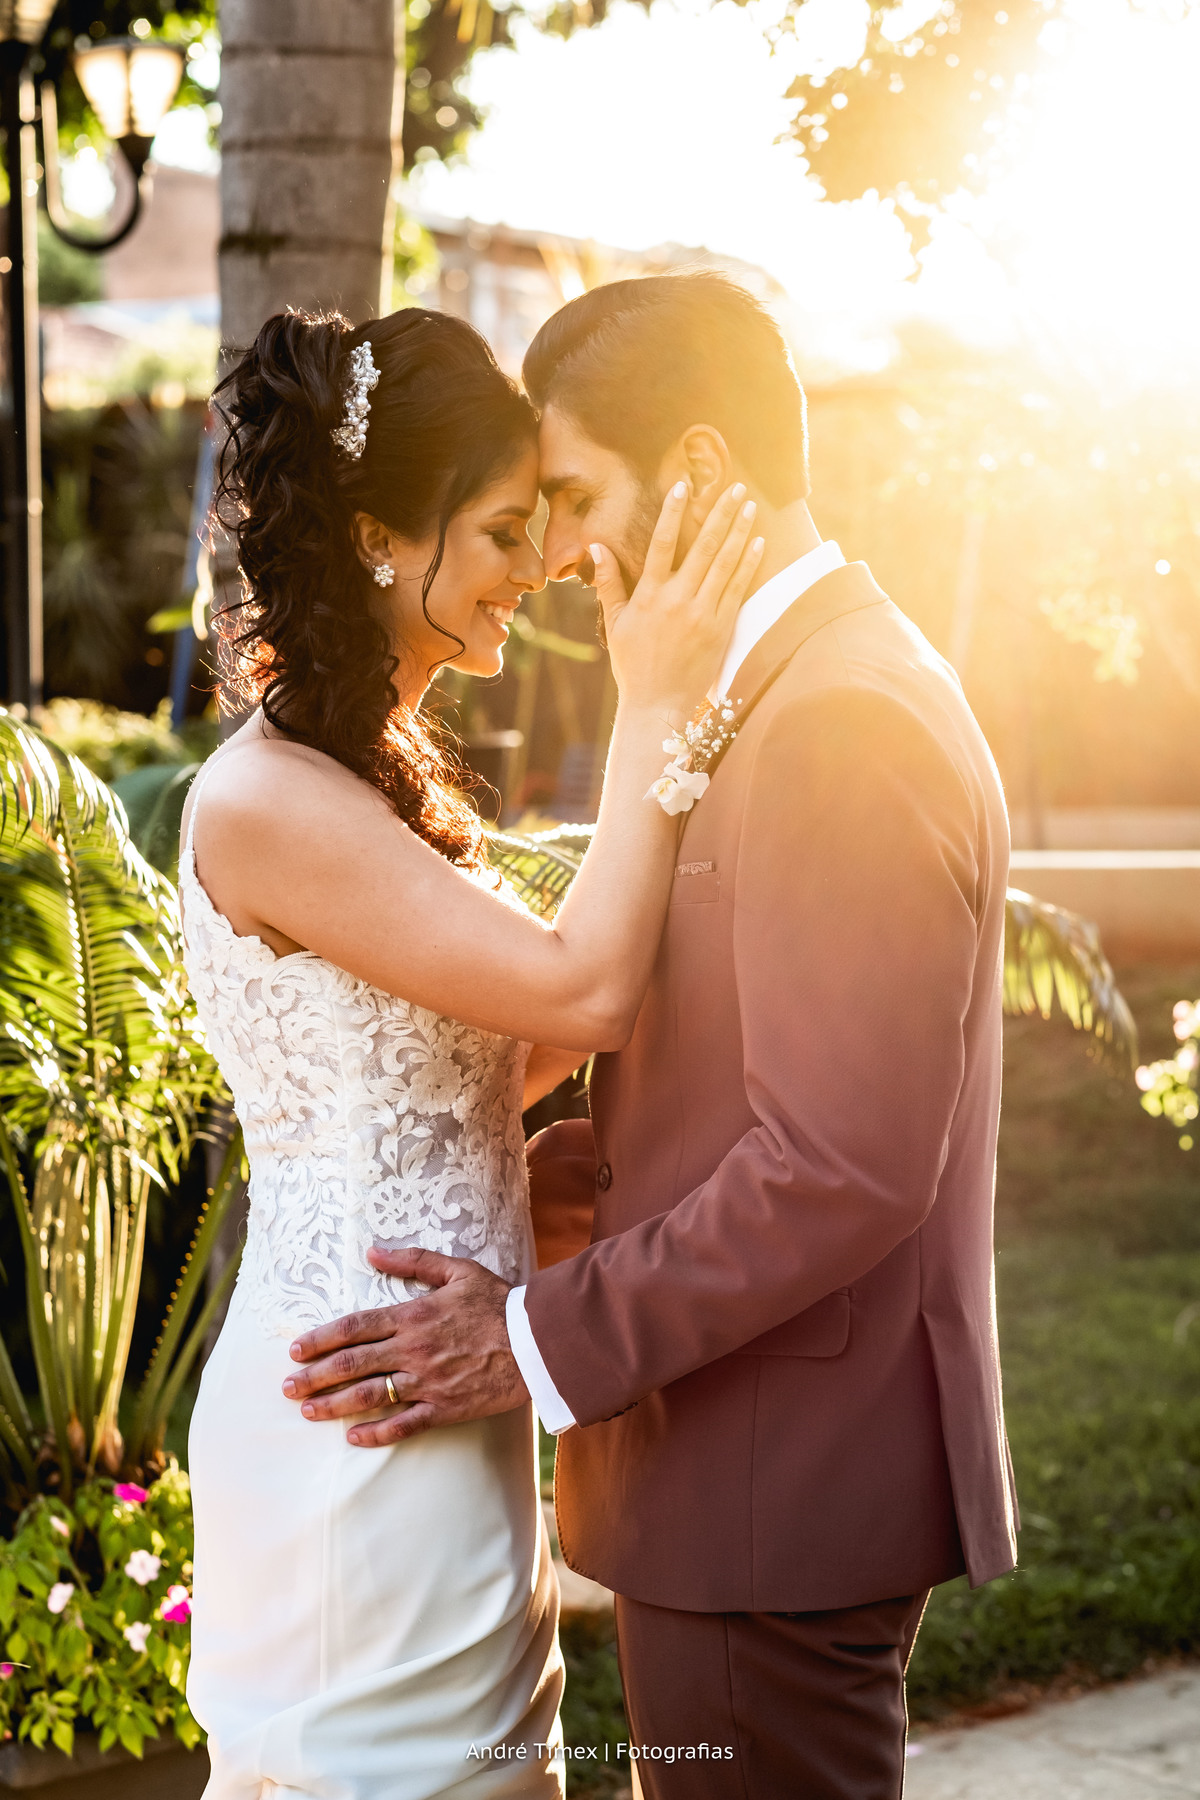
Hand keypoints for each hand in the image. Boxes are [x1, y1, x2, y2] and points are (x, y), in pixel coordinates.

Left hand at [280, 1247, 527, 1446]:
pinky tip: (353, 1437)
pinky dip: (376, 1433)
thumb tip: (373, 1250)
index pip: (354, 1326)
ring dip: (334, 1404)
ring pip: (369, 1396)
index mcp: (413, 1315)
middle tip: (287, 1387)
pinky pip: (403, 1424)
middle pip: (352, 1364)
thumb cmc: (498, 1302)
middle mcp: (413, 1349)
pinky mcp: (444, 1408)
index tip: (295, 1350)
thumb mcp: (457, 1270)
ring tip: (308, 1411)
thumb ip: (412, 1261)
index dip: (320, 1339)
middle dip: (315, 1376)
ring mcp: (427, 1382)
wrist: (537, 1342)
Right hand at [595, 481, 762, 716]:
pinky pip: (737, 589)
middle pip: (703, 546)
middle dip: (719, 513)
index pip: (661, 544)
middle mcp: (677, 601)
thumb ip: (608, 583)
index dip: (673, 513)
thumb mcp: (615, 623)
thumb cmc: (634, 665)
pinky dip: (749, 563)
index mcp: (649, 596)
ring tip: (749, 505)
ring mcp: (702, 614)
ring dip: (739, 530)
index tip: (682, 486)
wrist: (658, 704)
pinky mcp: (721, 629)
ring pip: (725, 563)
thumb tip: (596, 548)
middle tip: (733, 486)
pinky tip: (757, 542)